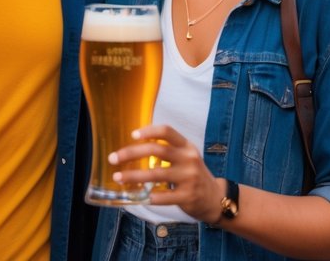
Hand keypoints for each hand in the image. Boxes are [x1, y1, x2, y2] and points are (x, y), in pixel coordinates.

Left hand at [109, 124, 225, 223]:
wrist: (215, 198)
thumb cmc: (193, 175)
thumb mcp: (186, 157)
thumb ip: (168, 150)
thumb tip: (136, 146)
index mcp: (187, 146)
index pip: (167, 131)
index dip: (148, 131)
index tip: (132, 135)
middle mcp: (189, 159)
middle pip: (157, 150)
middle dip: (131, 153)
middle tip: (114, 158)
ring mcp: (189, 178)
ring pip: (156, 174)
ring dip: (133, 176)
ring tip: (118, 178)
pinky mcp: (188, 196)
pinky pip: (164, 196)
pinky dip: (149, 197)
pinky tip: (138, 198)